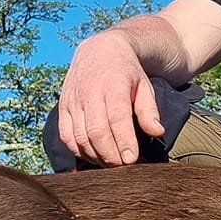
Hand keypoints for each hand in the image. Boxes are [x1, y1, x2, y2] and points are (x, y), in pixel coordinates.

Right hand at [58, 29, 164, 165]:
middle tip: (124, 167)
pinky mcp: (63, 107)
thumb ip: (149, 111)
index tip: (132, 160)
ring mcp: (73, 101)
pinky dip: (79, 151)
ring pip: (80, 138)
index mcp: (113, 86)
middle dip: (111, 156)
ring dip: (96, 156)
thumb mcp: (144, 86)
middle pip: (96, 133)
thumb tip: (158, 133)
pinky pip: (66, 136)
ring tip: (111, 163)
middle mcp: (89, 93)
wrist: (100, 51)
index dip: (124, 142)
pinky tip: (94, 155)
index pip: (117, 119)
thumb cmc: (127, 73)